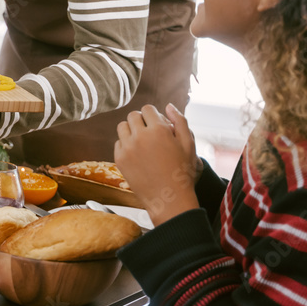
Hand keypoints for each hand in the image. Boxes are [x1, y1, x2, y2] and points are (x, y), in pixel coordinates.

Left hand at [114, 104, 199, 225]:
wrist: (169, 199)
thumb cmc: (182, 172)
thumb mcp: (189, 144)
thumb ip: (180, 121)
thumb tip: (168, 106)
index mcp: (159, 130)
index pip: (147, 109)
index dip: (154, 116)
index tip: (158, 125)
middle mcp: (140, 136)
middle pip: (133, 115)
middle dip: (142, 121)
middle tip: (151, 133)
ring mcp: (127, 148)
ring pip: (122, 127)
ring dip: (131, 130)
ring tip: (142, 142)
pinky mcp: (119, 159)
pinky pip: (118, 143)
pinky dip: (126, 145)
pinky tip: (137, 154)